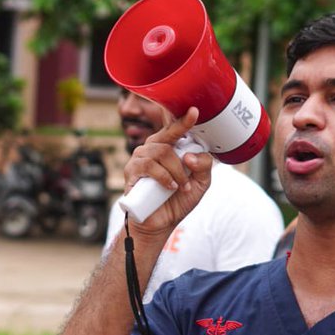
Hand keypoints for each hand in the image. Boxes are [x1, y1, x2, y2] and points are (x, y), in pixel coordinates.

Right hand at [124, 108, 212, 235]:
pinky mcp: (131, 171)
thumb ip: (203, 165)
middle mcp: (152, 148)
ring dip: (176, 171)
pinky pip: (149, 166)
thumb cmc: (178, 200)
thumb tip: (189, 156)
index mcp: (169, 147)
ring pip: (161, 152)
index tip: (195, 111)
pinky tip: (170, 187)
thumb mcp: (200, 182)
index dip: (183, 119)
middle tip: (189, 174)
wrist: (160, 223)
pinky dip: (164, 176)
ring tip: (181, 187)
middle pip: (168, 138)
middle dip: (182, 158)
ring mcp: (139, 158)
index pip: (175, 128)